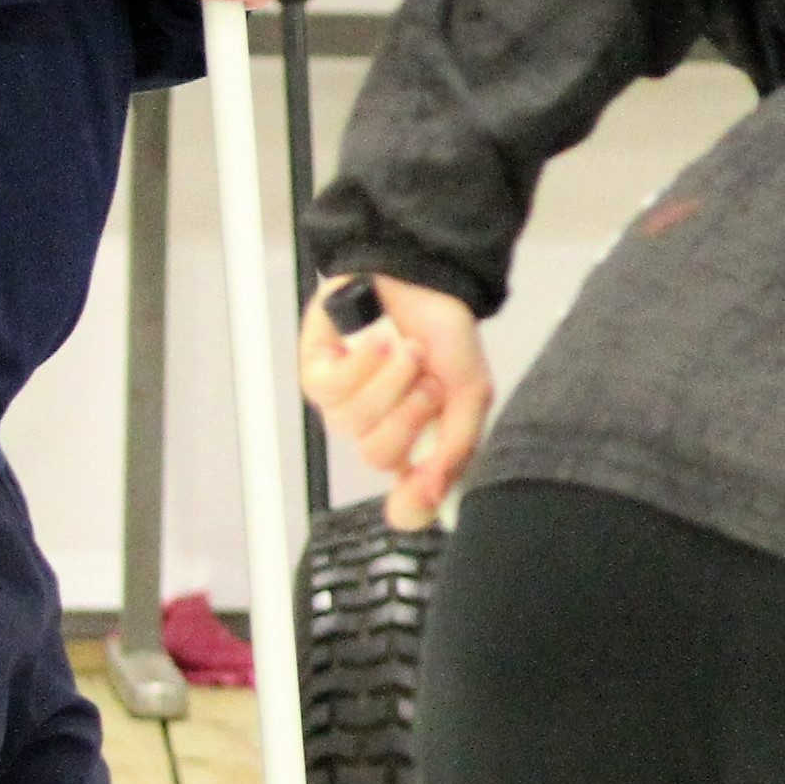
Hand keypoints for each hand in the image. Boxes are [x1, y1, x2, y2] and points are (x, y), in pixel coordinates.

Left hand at [298, 273, 491, 530]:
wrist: (419, 279)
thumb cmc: (444, 334)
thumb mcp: (469, 392)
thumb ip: (456, 446)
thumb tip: (432, 498)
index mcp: (417, 440)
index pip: (406, 495)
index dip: (410, 504)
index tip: (416, 504)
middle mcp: (376, 429)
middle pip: (379, 455)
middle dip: (410, 412)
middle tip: (427, 380)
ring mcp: (342, 406)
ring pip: (355, 421)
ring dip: (390, 379)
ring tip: (406, 349)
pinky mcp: (315, 375)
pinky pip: (333, 390)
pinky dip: (363, 363)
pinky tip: (377, 341)